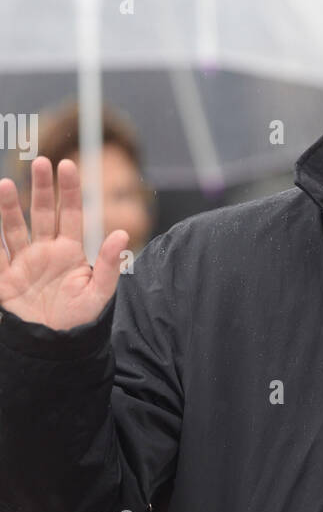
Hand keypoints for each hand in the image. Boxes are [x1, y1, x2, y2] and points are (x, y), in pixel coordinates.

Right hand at [0, 157, 128, 330]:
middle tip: (41, 162)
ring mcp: (23, 264)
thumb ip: (108, 264)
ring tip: (5, 185)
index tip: (67, 164)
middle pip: (42, 214)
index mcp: (69, 252)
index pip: (71, 214)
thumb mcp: (99, 294)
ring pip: (14, 229)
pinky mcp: (4, 281)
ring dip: (9, 208)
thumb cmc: (80, 321)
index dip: (69, 190)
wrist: (55, 350)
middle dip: (41, 188)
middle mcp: (45, 252)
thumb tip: (122, 232)